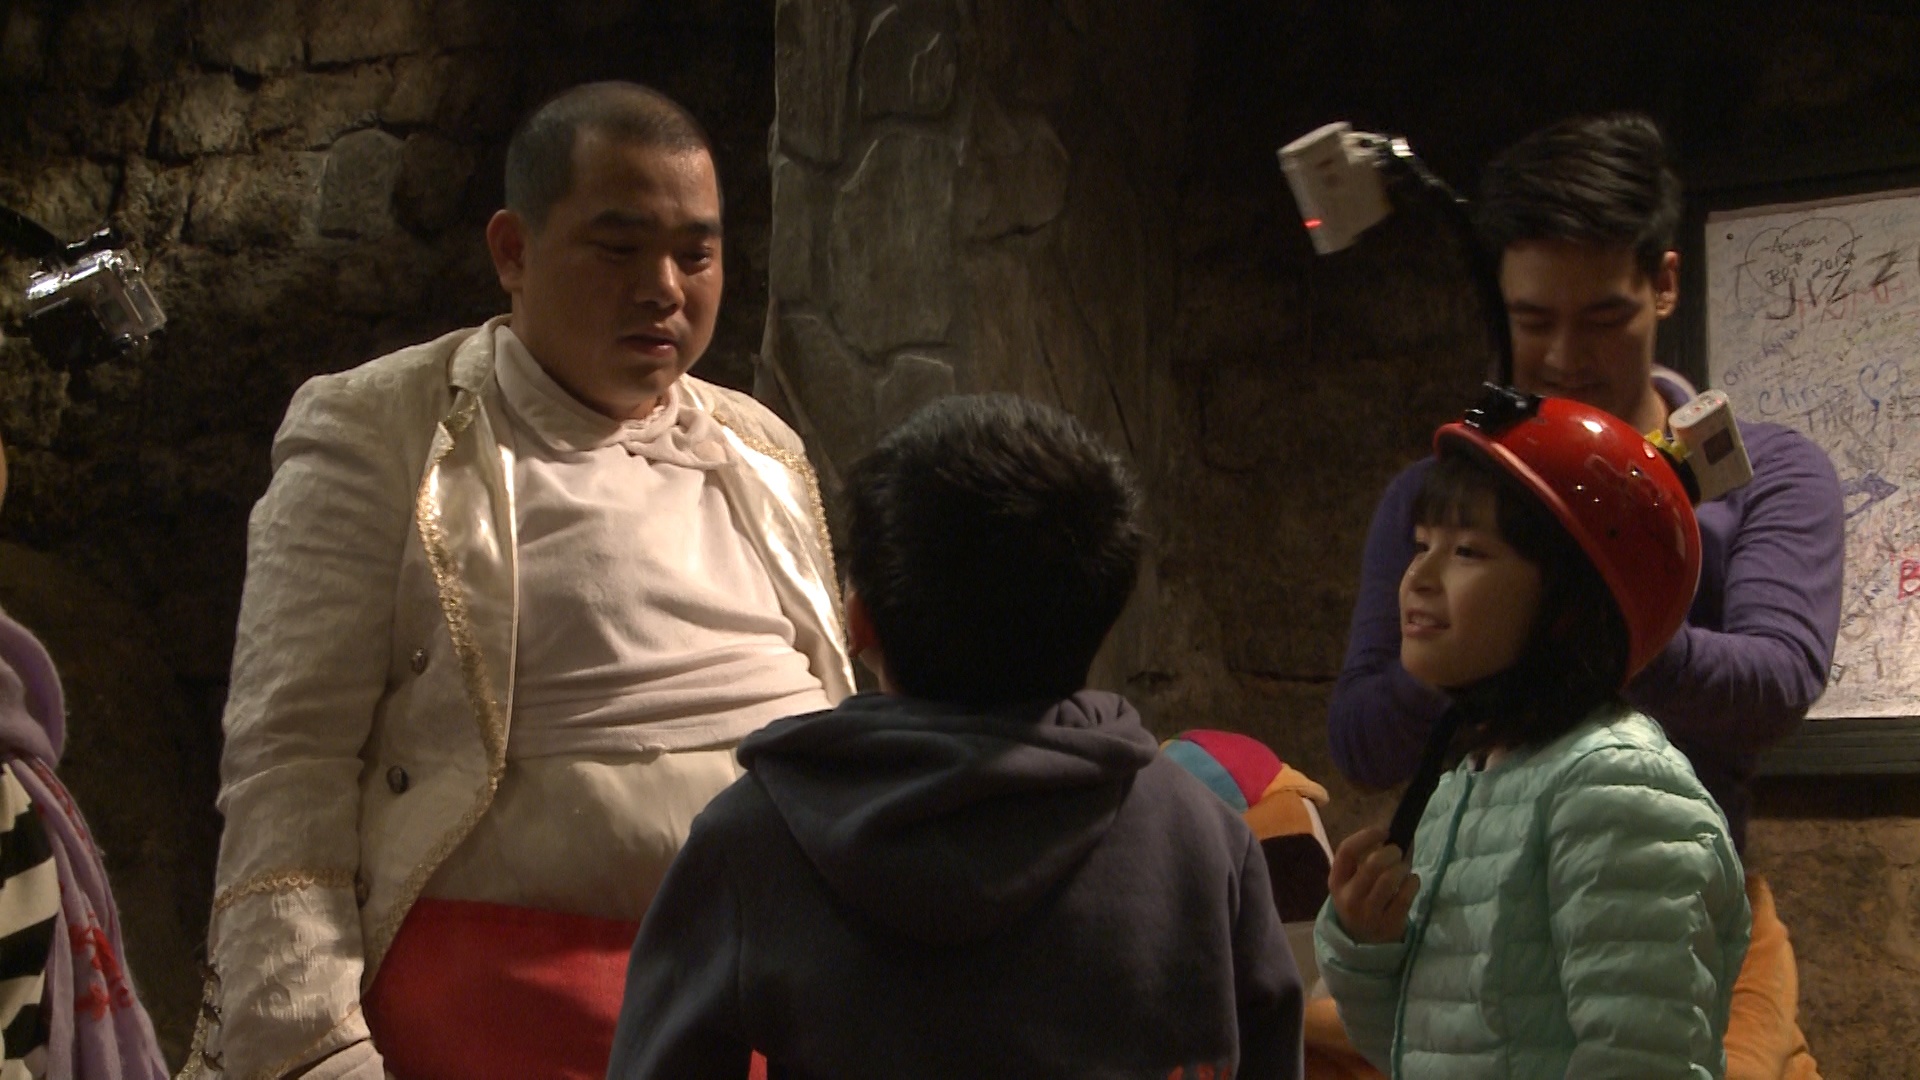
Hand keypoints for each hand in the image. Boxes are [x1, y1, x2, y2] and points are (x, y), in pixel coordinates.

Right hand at [1329, 826, 1418, 943]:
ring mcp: (1369, 913)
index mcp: (1337, 881)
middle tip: (1397, 852)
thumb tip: (1399, 832)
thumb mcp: (1353, 882)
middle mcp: (1349, 897)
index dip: (1366, 836)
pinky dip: (1413, 882)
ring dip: (1402, 868)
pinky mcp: (1389, 924)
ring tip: (1403, 869)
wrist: (1363, 942)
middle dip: (1391, 852)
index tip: (1384, 831)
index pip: (1347, 851)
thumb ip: (1369, 858)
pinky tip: (1412, 881)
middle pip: (1372, 864)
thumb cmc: (1360, 901)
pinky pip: (1406, 896)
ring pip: (1389, 879)